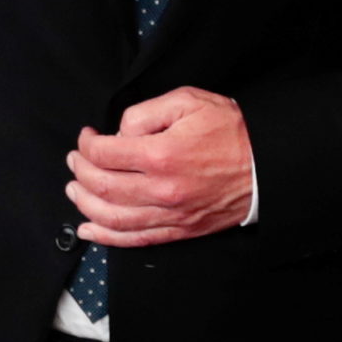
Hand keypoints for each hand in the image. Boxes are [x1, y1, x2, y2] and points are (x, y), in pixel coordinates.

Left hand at [66, 88, 254, 247]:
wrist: (266, 165)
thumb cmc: (230, 131)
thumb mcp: (187, 101)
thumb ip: (144, 113)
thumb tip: (118, 133)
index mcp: (161, 154)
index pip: (103, 153)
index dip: (87, 144)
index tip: (87, 137)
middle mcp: (162, 189)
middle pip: (101, 185)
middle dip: (80, 171)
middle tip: (75, 159)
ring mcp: (170, 214)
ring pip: (112, 217)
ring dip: (85, 203)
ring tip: (75, 189)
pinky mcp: (179, 230)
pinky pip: (134, 240)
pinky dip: (106, 237)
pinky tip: (88, 230)